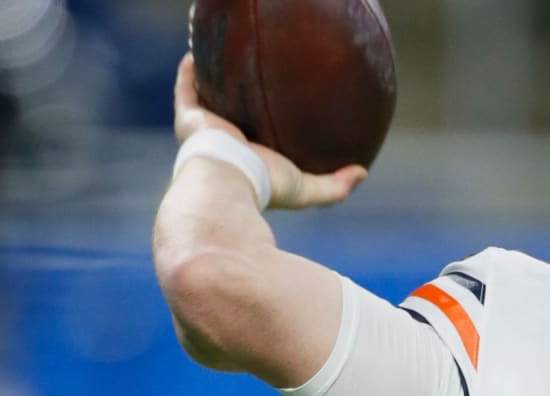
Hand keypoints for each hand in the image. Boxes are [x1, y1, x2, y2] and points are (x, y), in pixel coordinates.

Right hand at [172, 53, 366, 208]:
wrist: (230, 181)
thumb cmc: (266, 186)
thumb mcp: (307, 189)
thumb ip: (336, 185)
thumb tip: (363, 172)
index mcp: (248, 160)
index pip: (256, 141)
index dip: (264, 126)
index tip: (278, 109)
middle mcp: (224, 145)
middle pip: (232, 118)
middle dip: (239, 102)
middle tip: (254, 81)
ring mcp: (205, 130)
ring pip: (207, 100)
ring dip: (212, 83)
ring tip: (224, 63)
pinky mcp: (190, 118)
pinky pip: (186, 89)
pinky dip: (189, 73)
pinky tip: (195, 54)